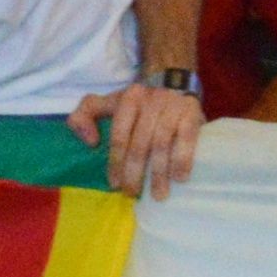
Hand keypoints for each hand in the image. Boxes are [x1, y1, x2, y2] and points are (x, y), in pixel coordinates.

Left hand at [72, 77, 207, 193]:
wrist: (173, 81)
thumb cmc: (137, 102)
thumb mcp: (107, 102)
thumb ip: (84, 115)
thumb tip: (89, 141)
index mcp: (128, 99)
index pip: (119, 135)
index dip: (116, 162)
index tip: (115, 184)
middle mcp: (150, 101)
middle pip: (140, 144)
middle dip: (135, 173)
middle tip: (133, 193)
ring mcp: (172, 106)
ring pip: (162, 145)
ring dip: (159, 173)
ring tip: (158, 195)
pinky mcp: (192, 113)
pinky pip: (186, 140)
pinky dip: (183, 160)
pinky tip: (180, 178)